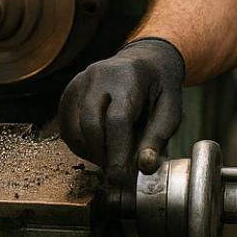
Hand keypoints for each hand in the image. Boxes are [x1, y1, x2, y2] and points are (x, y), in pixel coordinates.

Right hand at [57, 37, 184, 184]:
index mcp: (128, 78)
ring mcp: (81, 80)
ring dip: (88, 150)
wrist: (144, 60)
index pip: (117, 120)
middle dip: (100, 154)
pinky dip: (78, 142)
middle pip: (90, 124)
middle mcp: (99, 75)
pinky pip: (66, 124)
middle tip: (114, 171)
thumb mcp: (170, 110)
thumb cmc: (158, 88)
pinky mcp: (70, 89)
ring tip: (107, 158)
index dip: (117, 152)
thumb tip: (144, 167)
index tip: (120, 177)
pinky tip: (95, 147)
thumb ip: (157, 138)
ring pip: (73, 126)